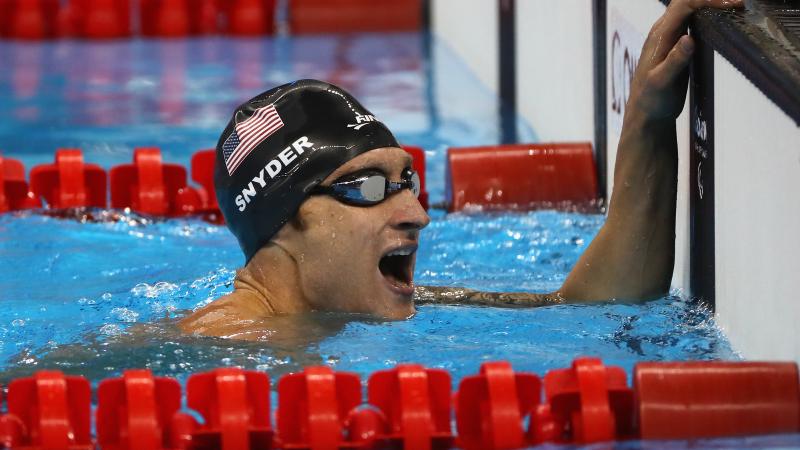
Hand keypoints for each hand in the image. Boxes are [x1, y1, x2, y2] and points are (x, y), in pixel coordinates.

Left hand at [627, 0, 742, 121]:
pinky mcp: (680, 44)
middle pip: (689, 1)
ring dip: (714, 5)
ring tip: (739, 9)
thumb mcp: (661, 82)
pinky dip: (712, 16)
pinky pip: (696, 21)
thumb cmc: (651, 99)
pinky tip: (728, 20)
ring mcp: (672, 36)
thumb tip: (689, 38)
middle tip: (741, 5)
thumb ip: (675, 61)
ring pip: (693, 9)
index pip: (684, 4)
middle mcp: (665, 30)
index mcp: (659, 35)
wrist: (647, 112)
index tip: (731, 4)